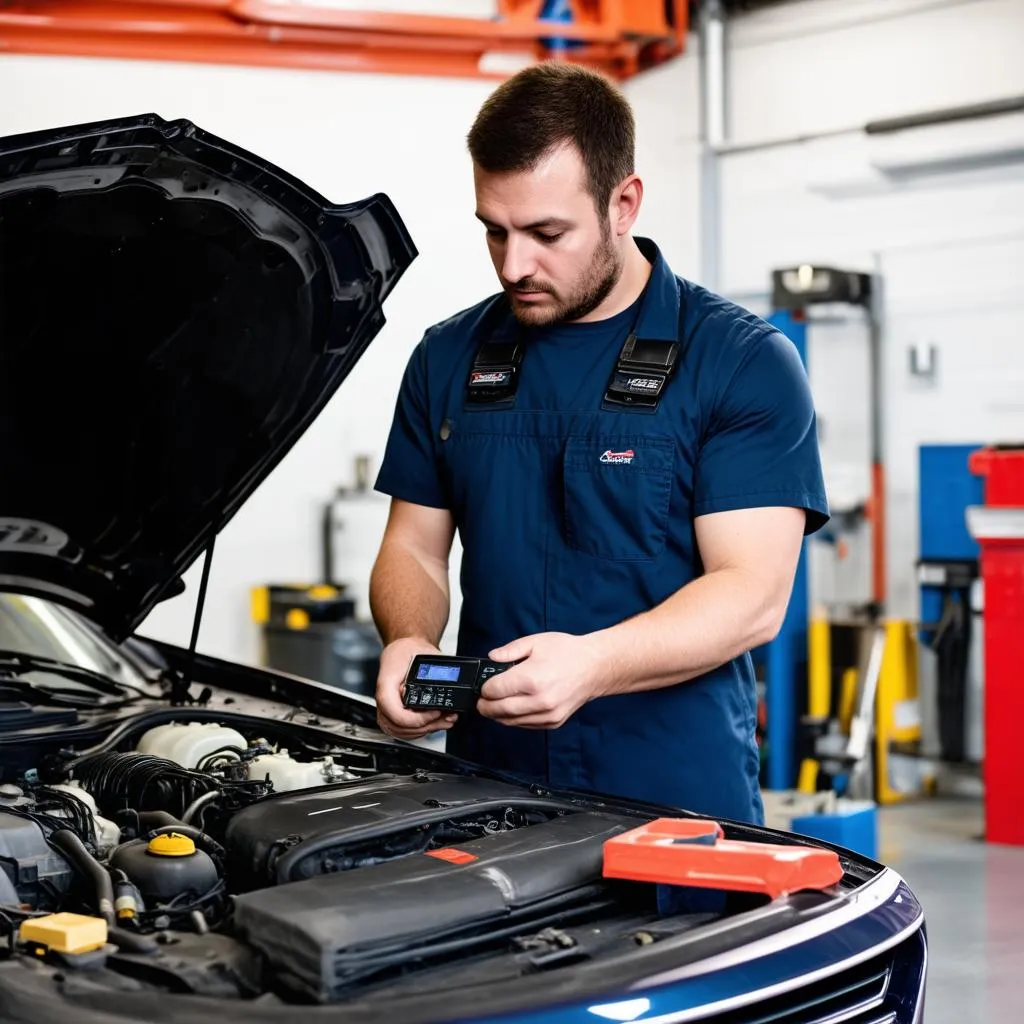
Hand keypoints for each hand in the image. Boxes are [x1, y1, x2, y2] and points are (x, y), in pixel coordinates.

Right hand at [375, 637, 457, 739]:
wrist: (402, 650)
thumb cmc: (407, 651)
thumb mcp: (423, 656)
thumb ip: (433, 672)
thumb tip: (450, 682)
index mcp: (386, 685)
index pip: (396, 713)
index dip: (418, 719)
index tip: (435, 712)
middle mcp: (384, 700)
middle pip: (399, 727)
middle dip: (426, 727)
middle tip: (446, 718)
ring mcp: (386, 709)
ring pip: (402, 732)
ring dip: (425, 730)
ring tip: (445, 721)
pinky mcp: (393, 714)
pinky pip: (403, 730)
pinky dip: (420, 730)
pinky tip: (435, 723)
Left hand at [477, 632, 606, 728]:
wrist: (595, 667)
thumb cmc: (568, 653)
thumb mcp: (535, 642)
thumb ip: (510, 651)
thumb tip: (492, 658)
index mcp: (531, 679)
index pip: (494, 691)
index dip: (484, 688)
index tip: (483, 686)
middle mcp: (538, 700)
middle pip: (499, 710)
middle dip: (485, 706)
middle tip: (480, 701)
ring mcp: (547, 714)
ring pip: (511, 721)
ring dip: (498, 715)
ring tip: (493, 706)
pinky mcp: (554, 722)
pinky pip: (526, 725)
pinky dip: (515, 719)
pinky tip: (512, 709)